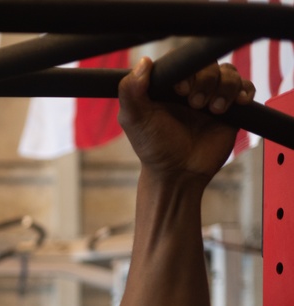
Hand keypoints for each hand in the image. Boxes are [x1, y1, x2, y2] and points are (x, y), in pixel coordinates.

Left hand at [118, 57, 254, 182]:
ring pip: (229, 73)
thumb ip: (131, 91)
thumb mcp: (134, 119)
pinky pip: (245, 87)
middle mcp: (191, 87)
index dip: (187, 70)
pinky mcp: (230, 108)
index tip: (180, 89)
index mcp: (168, 85)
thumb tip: (143, 61)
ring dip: (225, 87)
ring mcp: (212, 96)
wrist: (178, 173)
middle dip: (206, 80)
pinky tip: (237, 103)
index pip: (183, 62)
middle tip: (195, 104)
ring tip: (214, 110)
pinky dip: (244, 90)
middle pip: (209, 64)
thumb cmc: (153, 147)